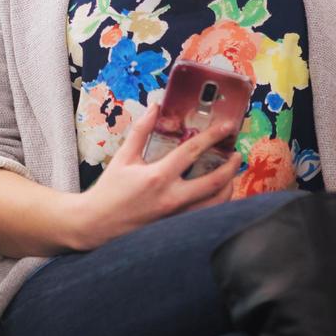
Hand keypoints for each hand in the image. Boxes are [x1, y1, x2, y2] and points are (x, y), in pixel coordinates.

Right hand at [68, 103, 241, 250]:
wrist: (98, 223)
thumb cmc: (110, 189)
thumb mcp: (123, 157)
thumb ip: (141, 131)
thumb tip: (154, 107)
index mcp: (158, 176)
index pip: (192, 151)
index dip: (212, 136)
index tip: (227, 127)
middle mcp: (172, 197)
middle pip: (214, 182)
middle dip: (231, 167)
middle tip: (237, 155)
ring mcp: (176, 216)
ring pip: (215, 204)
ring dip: (228, 187)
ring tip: (231, 175)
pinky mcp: (176, 227)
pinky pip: (206, 216)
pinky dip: (216, 204)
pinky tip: (217, 195)